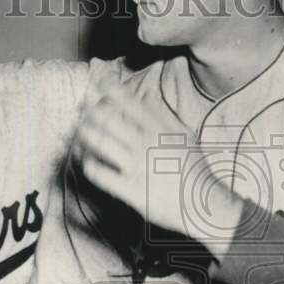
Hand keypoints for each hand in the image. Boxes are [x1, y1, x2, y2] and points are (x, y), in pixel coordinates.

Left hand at [74, 86, 242, 256]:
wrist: (204, 203)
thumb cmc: (194, 170)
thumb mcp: (185, 137)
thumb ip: (164, 120)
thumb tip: (144, 105)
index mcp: (161, 128)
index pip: (129, 101)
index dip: (109, 88)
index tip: (96, 80)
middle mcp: (148, 144)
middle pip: (109, 120)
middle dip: (90, 111)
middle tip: (82, 109)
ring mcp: (138, 167)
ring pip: (100, 143)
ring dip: (85, 135)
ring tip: (79, 133)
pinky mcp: (131, 190)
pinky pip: (99, 173)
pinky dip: (89, 164)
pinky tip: (88, 162)